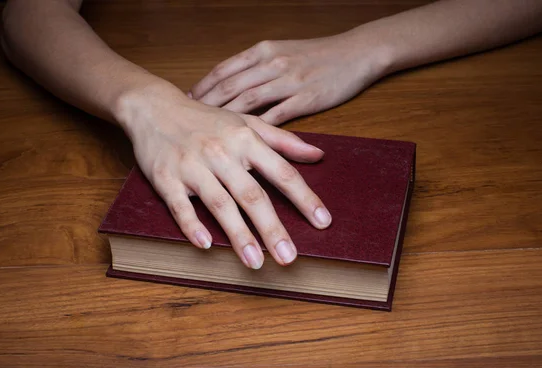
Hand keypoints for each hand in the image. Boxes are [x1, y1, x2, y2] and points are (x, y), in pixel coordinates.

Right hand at [115, 85, 331, 269]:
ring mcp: (192, 166)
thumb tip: (318, 154)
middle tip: (289, 257)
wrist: (154, 107)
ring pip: (220, 204)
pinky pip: (180, 205)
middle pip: (252, 195)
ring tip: (255, 263)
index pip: (282, 173)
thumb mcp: (247, 122)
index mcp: (245, 140)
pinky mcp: (165, 177)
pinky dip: (192, 225)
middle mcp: (221, 153)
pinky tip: (205, 245)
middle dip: (272, 228)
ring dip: (239, 235)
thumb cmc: (206, 119)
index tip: (323, 222)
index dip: (304, 198)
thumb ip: (283, 141)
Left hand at [190, 32, 388, 124]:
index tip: (185, 101)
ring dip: (225, 119)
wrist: (356, 53)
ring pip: (248, 101)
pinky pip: (276, 116)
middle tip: (188, 123)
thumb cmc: (318, 54)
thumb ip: (257, 65)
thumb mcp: (283, 50)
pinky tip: (243, 143)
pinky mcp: (305, 99)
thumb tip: (231, 82)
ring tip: (208, 135)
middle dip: (205, 105)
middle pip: (230, 86)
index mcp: (263, 51)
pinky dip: (258, 129)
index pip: (224, 70)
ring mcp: (288, 81)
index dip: (202, 86)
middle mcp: (272, 63)